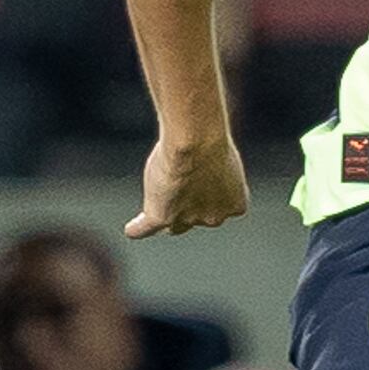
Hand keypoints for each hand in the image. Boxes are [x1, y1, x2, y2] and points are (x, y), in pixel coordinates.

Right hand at [127, 134, 247, 238]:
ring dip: (168, 218)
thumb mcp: (219, 153)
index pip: (218, 207)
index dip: (206, 195)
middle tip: (180, 188)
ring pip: (174, 225)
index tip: (200, 180)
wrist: (194, 140)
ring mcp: (187, 219)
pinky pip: (147, 228)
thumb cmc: (210, 140)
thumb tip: (198, 160)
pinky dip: (139, 229)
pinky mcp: (161, 217)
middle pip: (195, 218)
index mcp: (236, 204)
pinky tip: (132, 230)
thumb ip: (211, 167)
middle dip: (188, 207)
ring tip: (157, 214)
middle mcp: (214, 217)